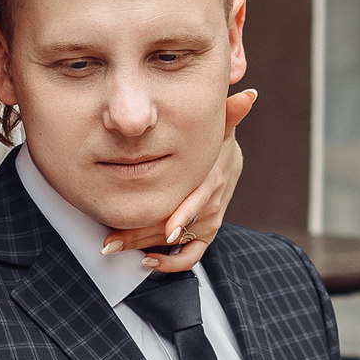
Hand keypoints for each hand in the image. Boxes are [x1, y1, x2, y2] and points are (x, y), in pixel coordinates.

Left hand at [103, 90, 254, 273]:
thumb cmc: (214, 144)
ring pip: (173, 243)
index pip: (199, 202)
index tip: (165, 230)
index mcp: (211, 181)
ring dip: (143, 247)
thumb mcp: (220, 128)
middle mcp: (210, 206)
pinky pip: (189, 257)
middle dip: (140, 234)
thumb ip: (229, 114)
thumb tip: (249, 95)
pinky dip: (169, 264)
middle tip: (110, 241)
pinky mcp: (203, 236)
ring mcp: (206, 224)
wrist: (226, 162)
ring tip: (114, 247)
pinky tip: (147, 261)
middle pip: (174, 225)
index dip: (182, 217)